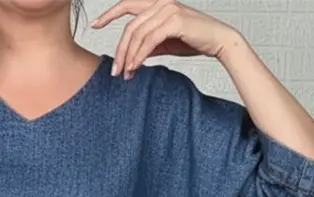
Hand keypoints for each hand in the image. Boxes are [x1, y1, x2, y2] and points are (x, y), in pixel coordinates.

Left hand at [91, 0, 240, 77]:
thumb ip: (148, 45)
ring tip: (125, 74)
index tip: (95, 25)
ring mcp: (167, 9)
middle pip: (130, 26)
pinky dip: (139, 56)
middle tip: (114, 70)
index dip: (109, 14)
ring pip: (137, 35)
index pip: (128, 5)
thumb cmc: (193, 40)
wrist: (218, 41)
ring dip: (128, 57)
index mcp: (157, 3)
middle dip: (119, 50)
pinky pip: (149, 40)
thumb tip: (132, 57)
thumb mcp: (165, 43)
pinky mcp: (174, 21)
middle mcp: (161, 2)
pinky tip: (135, 67)